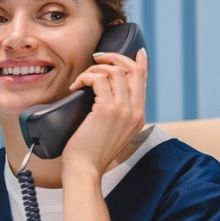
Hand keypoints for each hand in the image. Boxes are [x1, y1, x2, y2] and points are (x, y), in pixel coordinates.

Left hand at [63, 48, 146, 174]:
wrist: (85, 168)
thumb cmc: (90, 151)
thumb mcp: (111, 131)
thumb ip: (115, 112)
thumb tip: (104, 92)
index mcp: (138, 115)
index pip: (144, 80)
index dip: (139, 62)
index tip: (135, 52)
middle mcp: (135, 111)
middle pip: (133, 69)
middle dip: (115, 58)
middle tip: (97, 59)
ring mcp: (123, 110)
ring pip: (115, 71)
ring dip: (94, 69)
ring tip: (82, 80)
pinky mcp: (106, 110)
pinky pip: (99, 79)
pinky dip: (85, 77)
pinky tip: (76, 86)